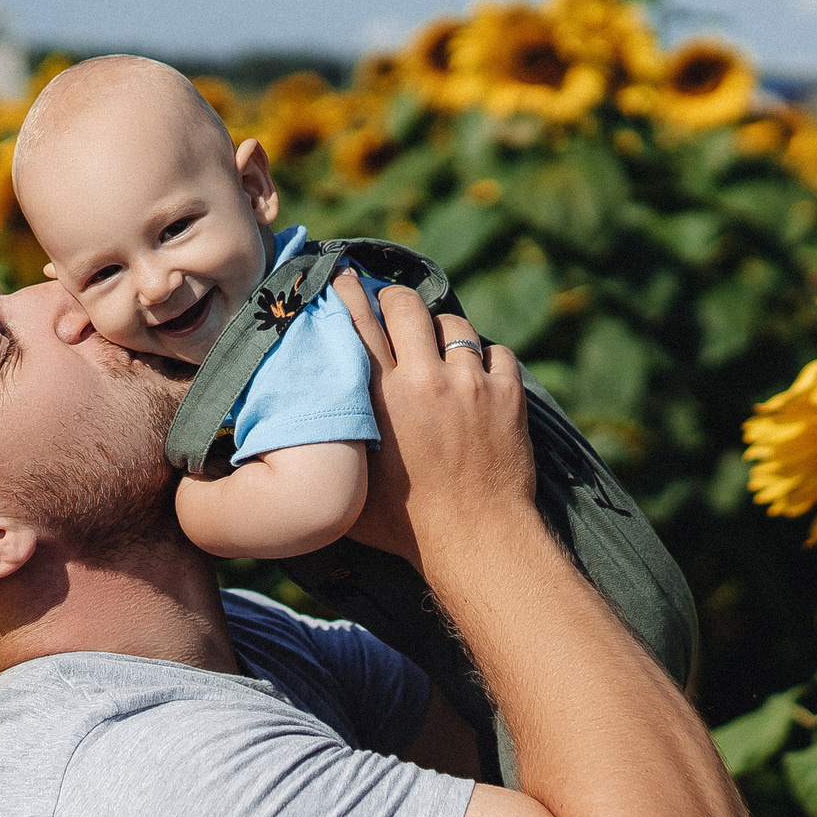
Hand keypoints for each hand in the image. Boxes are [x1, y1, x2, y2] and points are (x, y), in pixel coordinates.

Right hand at [335, 275, 534, 570]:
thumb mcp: (352, 479)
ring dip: (442, 334)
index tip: (343, 275)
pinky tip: (475, 377)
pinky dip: (484, 359)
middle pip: (407, 307)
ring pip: (454, 325)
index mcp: (381, 398)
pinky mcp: (508, 395)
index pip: (359, 322)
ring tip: (437, 352)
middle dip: (396, 301)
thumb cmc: (405, 525)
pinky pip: (497, 351)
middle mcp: (425, 380)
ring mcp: (470, 384)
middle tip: (393, 310)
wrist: (477, 541)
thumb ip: (334, 439)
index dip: (348, 291)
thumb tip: (308, 420)